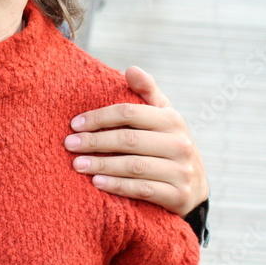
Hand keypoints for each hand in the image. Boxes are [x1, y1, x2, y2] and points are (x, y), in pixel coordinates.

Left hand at [64, 66, 207, 216]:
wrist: (196, 188)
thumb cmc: (169, 145)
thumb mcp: (164, 116)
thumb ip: (148, 92)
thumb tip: (130, 69)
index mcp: (172, 119)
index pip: (129, 112)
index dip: (99, 117)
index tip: (74, 124)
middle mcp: (179, 143)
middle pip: (128, 139)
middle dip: (94, 141)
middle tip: (69, 144)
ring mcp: (181, 170)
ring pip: (133, 166)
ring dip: (101, 165)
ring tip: (77, 164)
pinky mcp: (178, 195)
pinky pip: (142, 189)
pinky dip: (117, 185)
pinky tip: (97, 183)